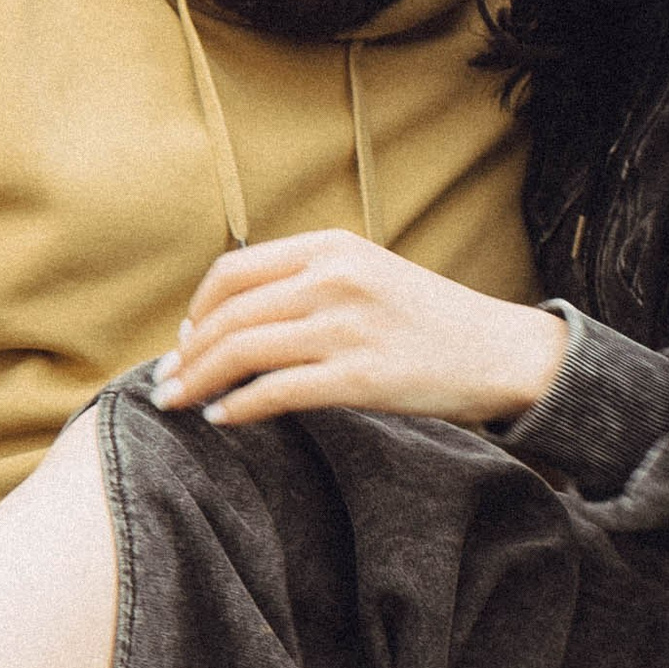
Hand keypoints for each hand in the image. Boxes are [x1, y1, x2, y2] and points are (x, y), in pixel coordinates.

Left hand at [152, 231, 569, 431]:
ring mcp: (345, 327)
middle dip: (186, 353)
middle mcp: (333, 279)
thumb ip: (309, 282)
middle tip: (165, 382)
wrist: (502, 351)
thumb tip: (235, 319)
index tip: (185, 339)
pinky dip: (239, 409)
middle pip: (228, 315)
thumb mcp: (368, 274)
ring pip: (241, 352)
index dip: (197, 309)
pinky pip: (276, 393)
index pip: (232, 272)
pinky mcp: (359, 377)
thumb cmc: (431, 320)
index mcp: (331, 247)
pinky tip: (223, 420)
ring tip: (179, 404)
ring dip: (198, 382)